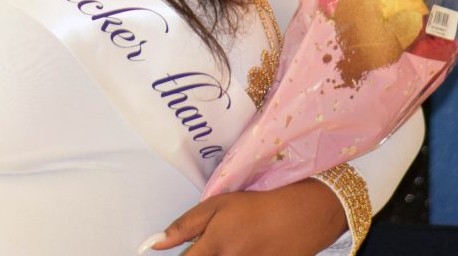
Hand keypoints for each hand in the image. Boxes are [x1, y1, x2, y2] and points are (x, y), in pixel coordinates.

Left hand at [141, 180, 347, 255]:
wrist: (301, 216)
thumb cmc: (256, 206)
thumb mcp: (217, 206)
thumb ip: (185, 226)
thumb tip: (156, 244)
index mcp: (215, 247)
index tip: (175, 253)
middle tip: (216, 243)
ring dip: (218, 255)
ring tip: (231, 244)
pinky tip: (245, 248)